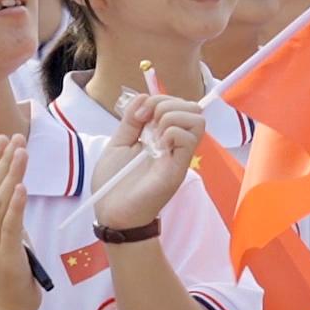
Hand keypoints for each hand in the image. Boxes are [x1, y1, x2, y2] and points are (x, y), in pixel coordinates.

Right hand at [0, 135, 39, 309]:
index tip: (4, 139)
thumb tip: (17, 188)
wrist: (4, 309)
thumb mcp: (6, 238)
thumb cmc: (8, 272)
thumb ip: (8, 216)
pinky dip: (16, 204)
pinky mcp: (5, 255)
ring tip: (21, 153)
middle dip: (3, 162)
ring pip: (0, 203)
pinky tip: (22, 186)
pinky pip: (10, 225)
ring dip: (11, 175)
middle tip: (16, 138)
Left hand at [90, 94, 204, 228]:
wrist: (112, 213)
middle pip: (192, 108)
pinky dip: (172, 132)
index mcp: (160, 136)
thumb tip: (144, 96)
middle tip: (146, 120)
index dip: (159, 99)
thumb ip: (130, 120)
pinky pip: (188, 140)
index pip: (177, 105)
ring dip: (172, 116)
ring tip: (154, 133)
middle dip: (167, 103)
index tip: (138, 115)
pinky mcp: (178, 169)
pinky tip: (157, 145)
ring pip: (197, 120)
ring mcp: (178, 156)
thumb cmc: (113, 182)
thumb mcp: (118, 143)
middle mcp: (173, 143)